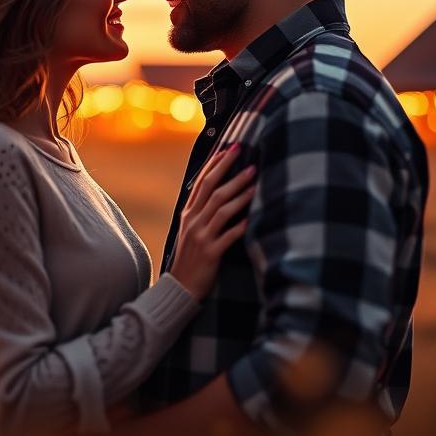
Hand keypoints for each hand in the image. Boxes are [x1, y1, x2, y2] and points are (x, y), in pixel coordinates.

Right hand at [168, 144, 256, 302]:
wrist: (180, 287)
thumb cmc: (191, 257)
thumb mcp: (190, 230)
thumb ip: (202, 211)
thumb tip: (219, 191)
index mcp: (189, 213)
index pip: (202, 182)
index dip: (216, 164)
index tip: (230, 148)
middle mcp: (193, 221)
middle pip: (212, 190)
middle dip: (229, 171)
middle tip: (246, 156)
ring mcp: (201, 237)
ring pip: (222, 209)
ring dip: (239, 194)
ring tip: (255, 181)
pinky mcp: (211, 253)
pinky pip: (227, 236)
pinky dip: (239, 227)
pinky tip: (251, 219)